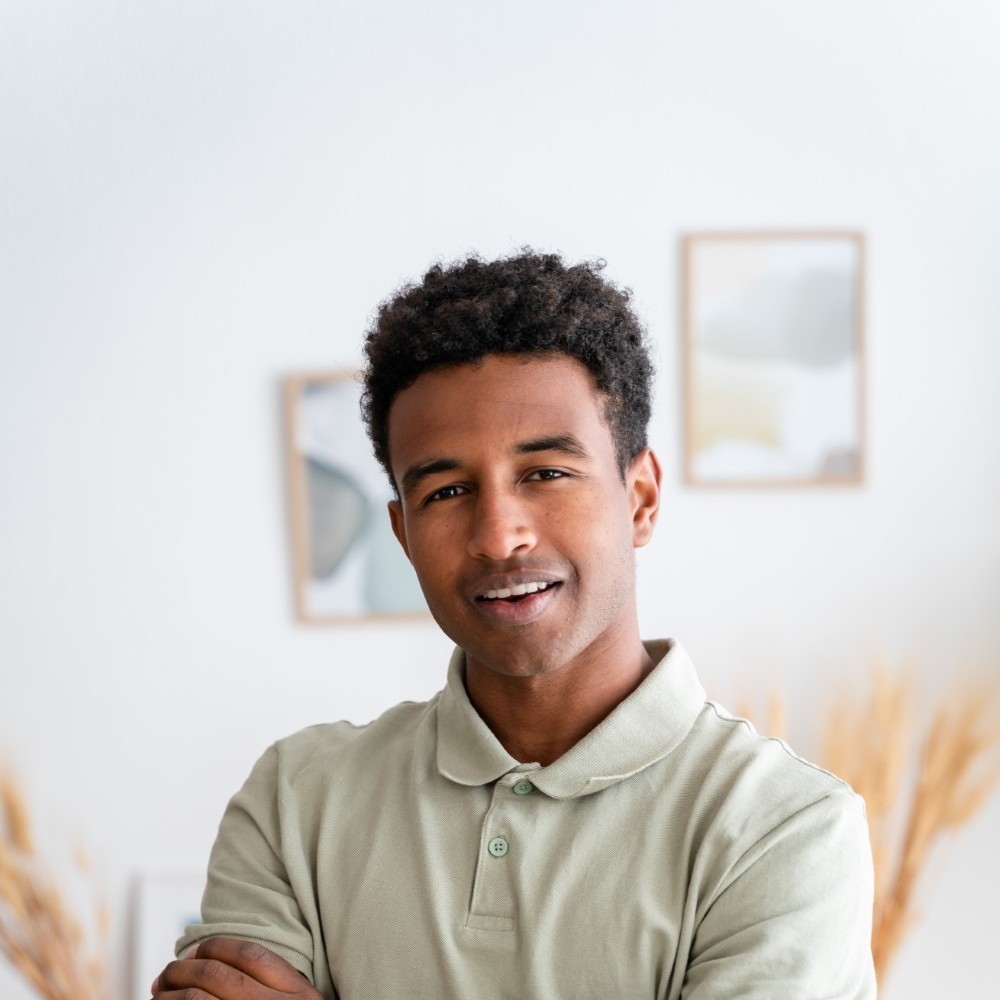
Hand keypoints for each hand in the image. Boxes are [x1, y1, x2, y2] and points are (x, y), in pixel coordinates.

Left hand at [151, 937, 323, 999]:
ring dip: (169, 995)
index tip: (194, 950)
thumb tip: (224, 965)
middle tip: (165, 975)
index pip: (251, 955)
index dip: (216, 946)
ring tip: (158, 995)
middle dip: (182, 971)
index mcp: (301, 996)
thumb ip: (280, 989)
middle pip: (218, 976)